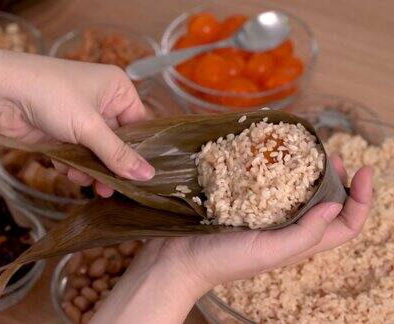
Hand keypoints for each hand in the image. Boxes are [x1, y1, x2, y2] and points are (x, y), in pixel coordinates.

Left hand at [0, 56, 154, 196]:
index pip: (140, 125)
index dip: (140, 152)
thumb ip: (117, 154)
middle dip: (111, 167)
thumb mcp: (89, 126)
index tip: (142, 179)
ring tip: (81, 179)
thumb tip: (148, 175)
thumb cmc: (50, 96)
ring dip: (89, 169)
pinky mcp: (60, 133)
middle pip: (117, 143)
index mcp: (116, 89)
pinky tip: (64, 168)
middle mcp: (101, 102)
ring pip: (96, 154)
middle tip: (109, 191)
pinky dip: (72, 165)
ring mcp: (79, 119)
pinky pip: (77, 156)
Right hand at [149, 155, 372, 292]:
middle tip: (331, 154)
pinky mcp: (244, 204)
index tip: (364, 169)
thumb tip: (338, 203)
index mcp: (299, 242)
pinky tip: (268, 156)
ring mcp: (265, 215)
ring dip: (308, 171)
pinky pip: (268, 185)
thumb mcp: (270, 251)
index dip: (362, 199)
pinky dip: (276, 169)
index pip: (346, 224)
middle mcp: (287, 228)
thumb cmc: (223, 260)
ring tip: (306, 151)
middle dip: (337, 178)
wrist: (179, 259)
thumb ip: (305, 233)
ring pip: (299, 192)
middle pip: (326, 203)